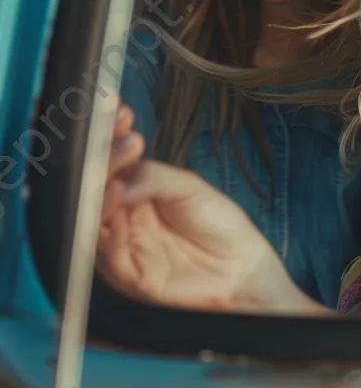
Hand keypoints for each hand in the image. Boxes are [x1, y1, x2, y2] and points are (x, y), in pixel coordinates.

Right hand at [97, 100, 318, 313]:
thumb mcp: (190, 188)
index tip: (115, 112)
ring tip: (118, 176)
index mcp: (133, 192)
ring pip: (92, 222)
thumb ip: (153, 177)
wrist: (241, 265)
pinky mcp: (130, 275)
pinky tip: (119, 206)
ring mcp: (122, 246)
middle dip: (102, 163)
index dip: (108, 138)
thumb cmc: (217, 223)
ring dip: (101, 197)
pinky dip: (110, 233)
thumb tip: (117, 179)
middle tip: (122, 142)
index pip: (109, 163)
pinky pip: (108, 255)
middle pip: (93, 190)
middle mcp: (121, 217)